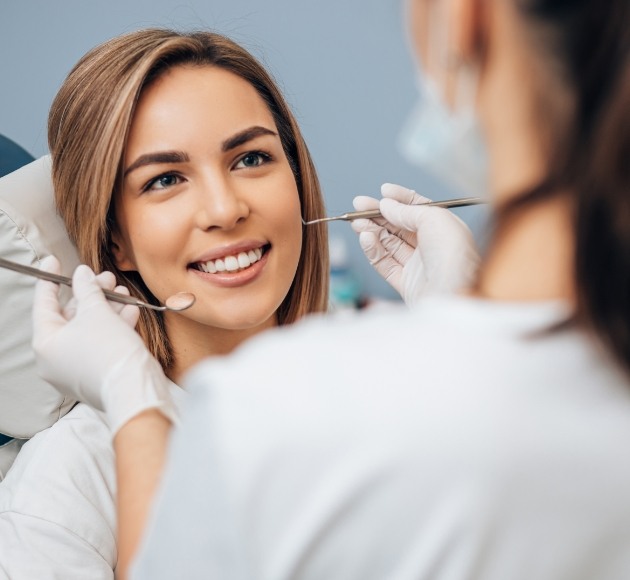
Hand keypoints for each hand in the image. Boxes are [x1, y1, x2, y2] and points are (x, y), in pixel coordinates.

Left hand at [32, 256, 176, 434]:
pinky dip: (113, 328)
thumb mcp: (97, 311)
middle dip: (91, 294)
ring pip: (88, 330)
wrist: (134, 389)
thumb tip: (82, 275)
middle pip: (70, 317)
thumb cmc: (110, 350)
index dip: (50, 280)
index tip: (53, 261)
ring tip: (122, 292)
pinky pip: (99, 345)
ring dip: (106, 308)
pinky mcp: (94, 375)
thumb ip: (87, 289)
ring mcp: (74, 370)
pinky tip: (130, 311)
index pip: (44, 305)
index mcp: (45, 344)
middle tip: (105, 278)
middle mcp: (54, 359)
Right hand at [351, 183, 479, 305]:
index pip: (419, 210)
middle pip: (399, 226)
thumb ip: (408, 210)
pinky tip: (365, 238)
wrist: (455, 295)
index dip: (400, 199)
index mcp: (445, 229)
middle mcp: (432, 247)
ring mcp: (418, 266)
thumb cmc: (454, 255)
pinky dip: (373, 250)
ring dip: (371, 230)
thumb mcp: (434, 219)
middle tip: (358, 205)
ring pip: (389, 244)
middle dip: (378, 214)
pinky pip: (385, 264)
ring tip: (356, 222)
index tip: (383, 191)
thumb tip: (386, 205)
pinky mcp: (406, 284)